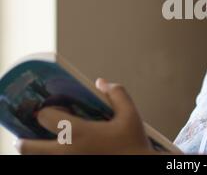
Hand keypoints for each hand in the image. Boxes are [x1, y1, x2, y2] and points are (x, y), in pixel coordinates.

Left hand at [15, 78, 154, 154]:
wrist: (141, 167)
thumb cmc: (134, 144)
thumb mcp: (130, 114)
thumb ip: (117, 93)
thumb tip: (101, 82)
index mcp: (79, 132)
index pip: (45, 117)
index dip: (47, 111)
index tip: (54, 111)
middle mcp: (67, 152)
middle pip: (26, 147)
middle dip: (24, 140)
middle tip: (29, 135)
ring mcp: (68, 164)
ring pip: (35, 160)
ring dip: (35, 152)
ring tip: (44, 147)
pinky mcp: (73, 170)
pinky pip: (49, 165)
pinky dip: (49, 158)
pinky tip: (60, 153)